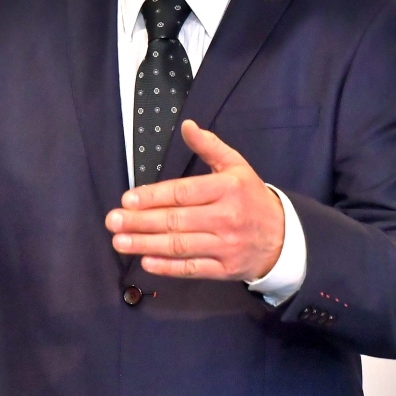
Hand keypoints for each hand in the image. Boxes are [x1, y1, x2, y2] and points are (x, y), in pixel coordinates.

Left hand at [105, 120, 284, 279]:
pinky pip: (192, 269)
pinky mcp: (225, 270)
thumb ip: (209, 146)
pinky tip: (145, 261)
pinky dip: (167, 268)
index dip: (153, 196)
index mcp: (228, 188)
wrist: (283, 237)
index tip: (128, 199)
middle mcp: (226, 217)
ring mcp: (226, 246)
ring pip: (180, 246)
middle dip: (140, 221)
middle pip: (176, 220)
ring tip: (119, 241)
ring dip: (146, 244)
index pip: (183, 192)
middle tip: (112, 221)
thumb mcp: (236, 166)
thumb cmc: (251, 197)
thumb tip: (187, 125)